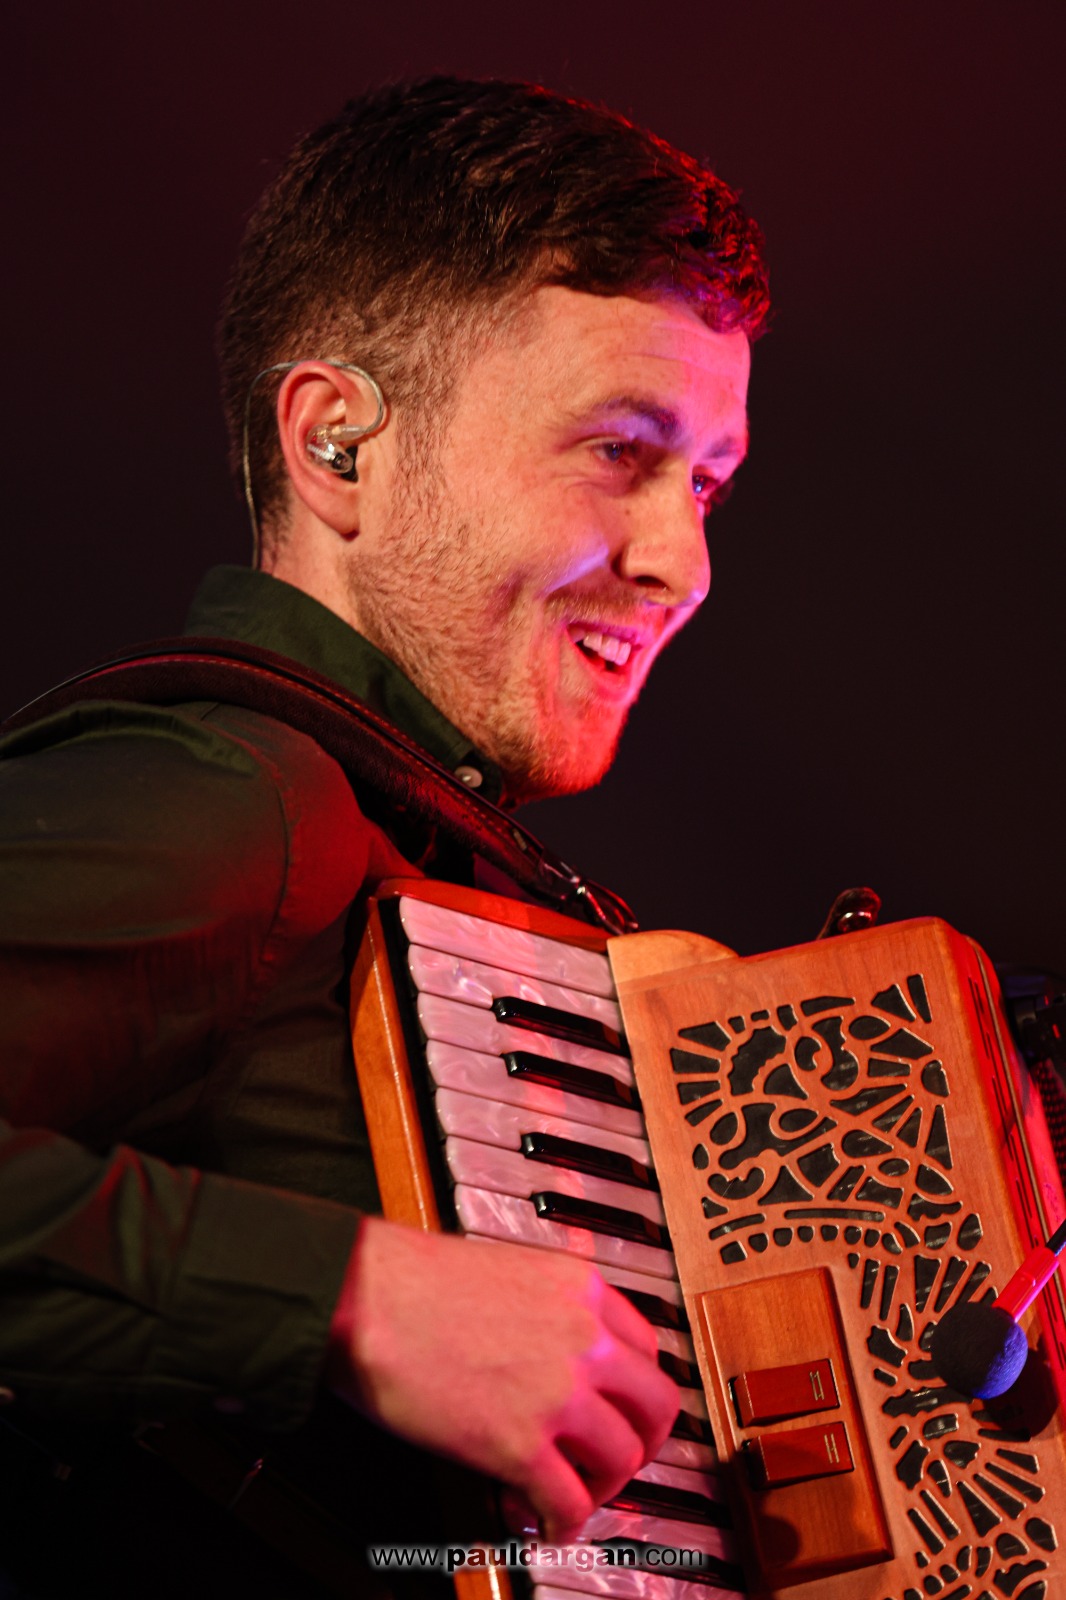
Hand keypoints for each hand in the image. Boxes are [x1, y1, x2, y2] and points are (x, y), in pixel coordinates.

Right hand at [325, 1219, 678, 1541]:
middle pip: (655, 1406)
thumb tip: (549, 1348)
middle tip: (614, 1459)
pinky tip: (543, 1522)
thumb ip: (547, 1306)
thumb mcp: (509, 1268)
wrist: (365, 1296)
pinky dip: (563, 1521)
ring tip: (572, 1492)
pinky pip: (570, 1501)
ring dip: (602, 1485)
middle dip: (640, 1441)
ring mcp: (558, 1393)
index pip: (646, 1348)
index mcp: (581, 1288)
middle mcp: (584, 1338)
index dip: (634, 1389)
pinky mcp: (519, 1444)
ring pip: (623, 1458)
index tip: (620, 1408)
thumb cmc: (413, 1278)